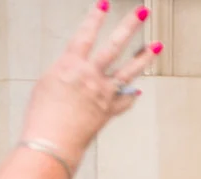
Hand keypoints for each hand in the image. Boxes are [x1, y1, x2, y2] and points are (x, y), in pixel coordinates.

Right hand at [18, 4, 160, 169]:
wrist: (52, 142)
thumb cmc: (43, 115)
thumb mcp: (47, 84)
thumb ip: (66, 72)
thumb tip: (76, 69)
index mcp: (70, 66)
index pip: (85, 35)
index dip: (95, 18)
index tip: (104, 3)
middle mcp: (91, 76)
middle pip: (114, 46)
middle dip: (129, 26)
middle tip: (142, 12)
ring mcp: (104, 93)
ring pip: (129, 70)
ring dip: (145, 56)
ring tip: (158, 44)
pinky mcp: (110, 111)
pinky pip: (125, 100)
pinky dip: (131, 94)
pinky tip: (138, 89)